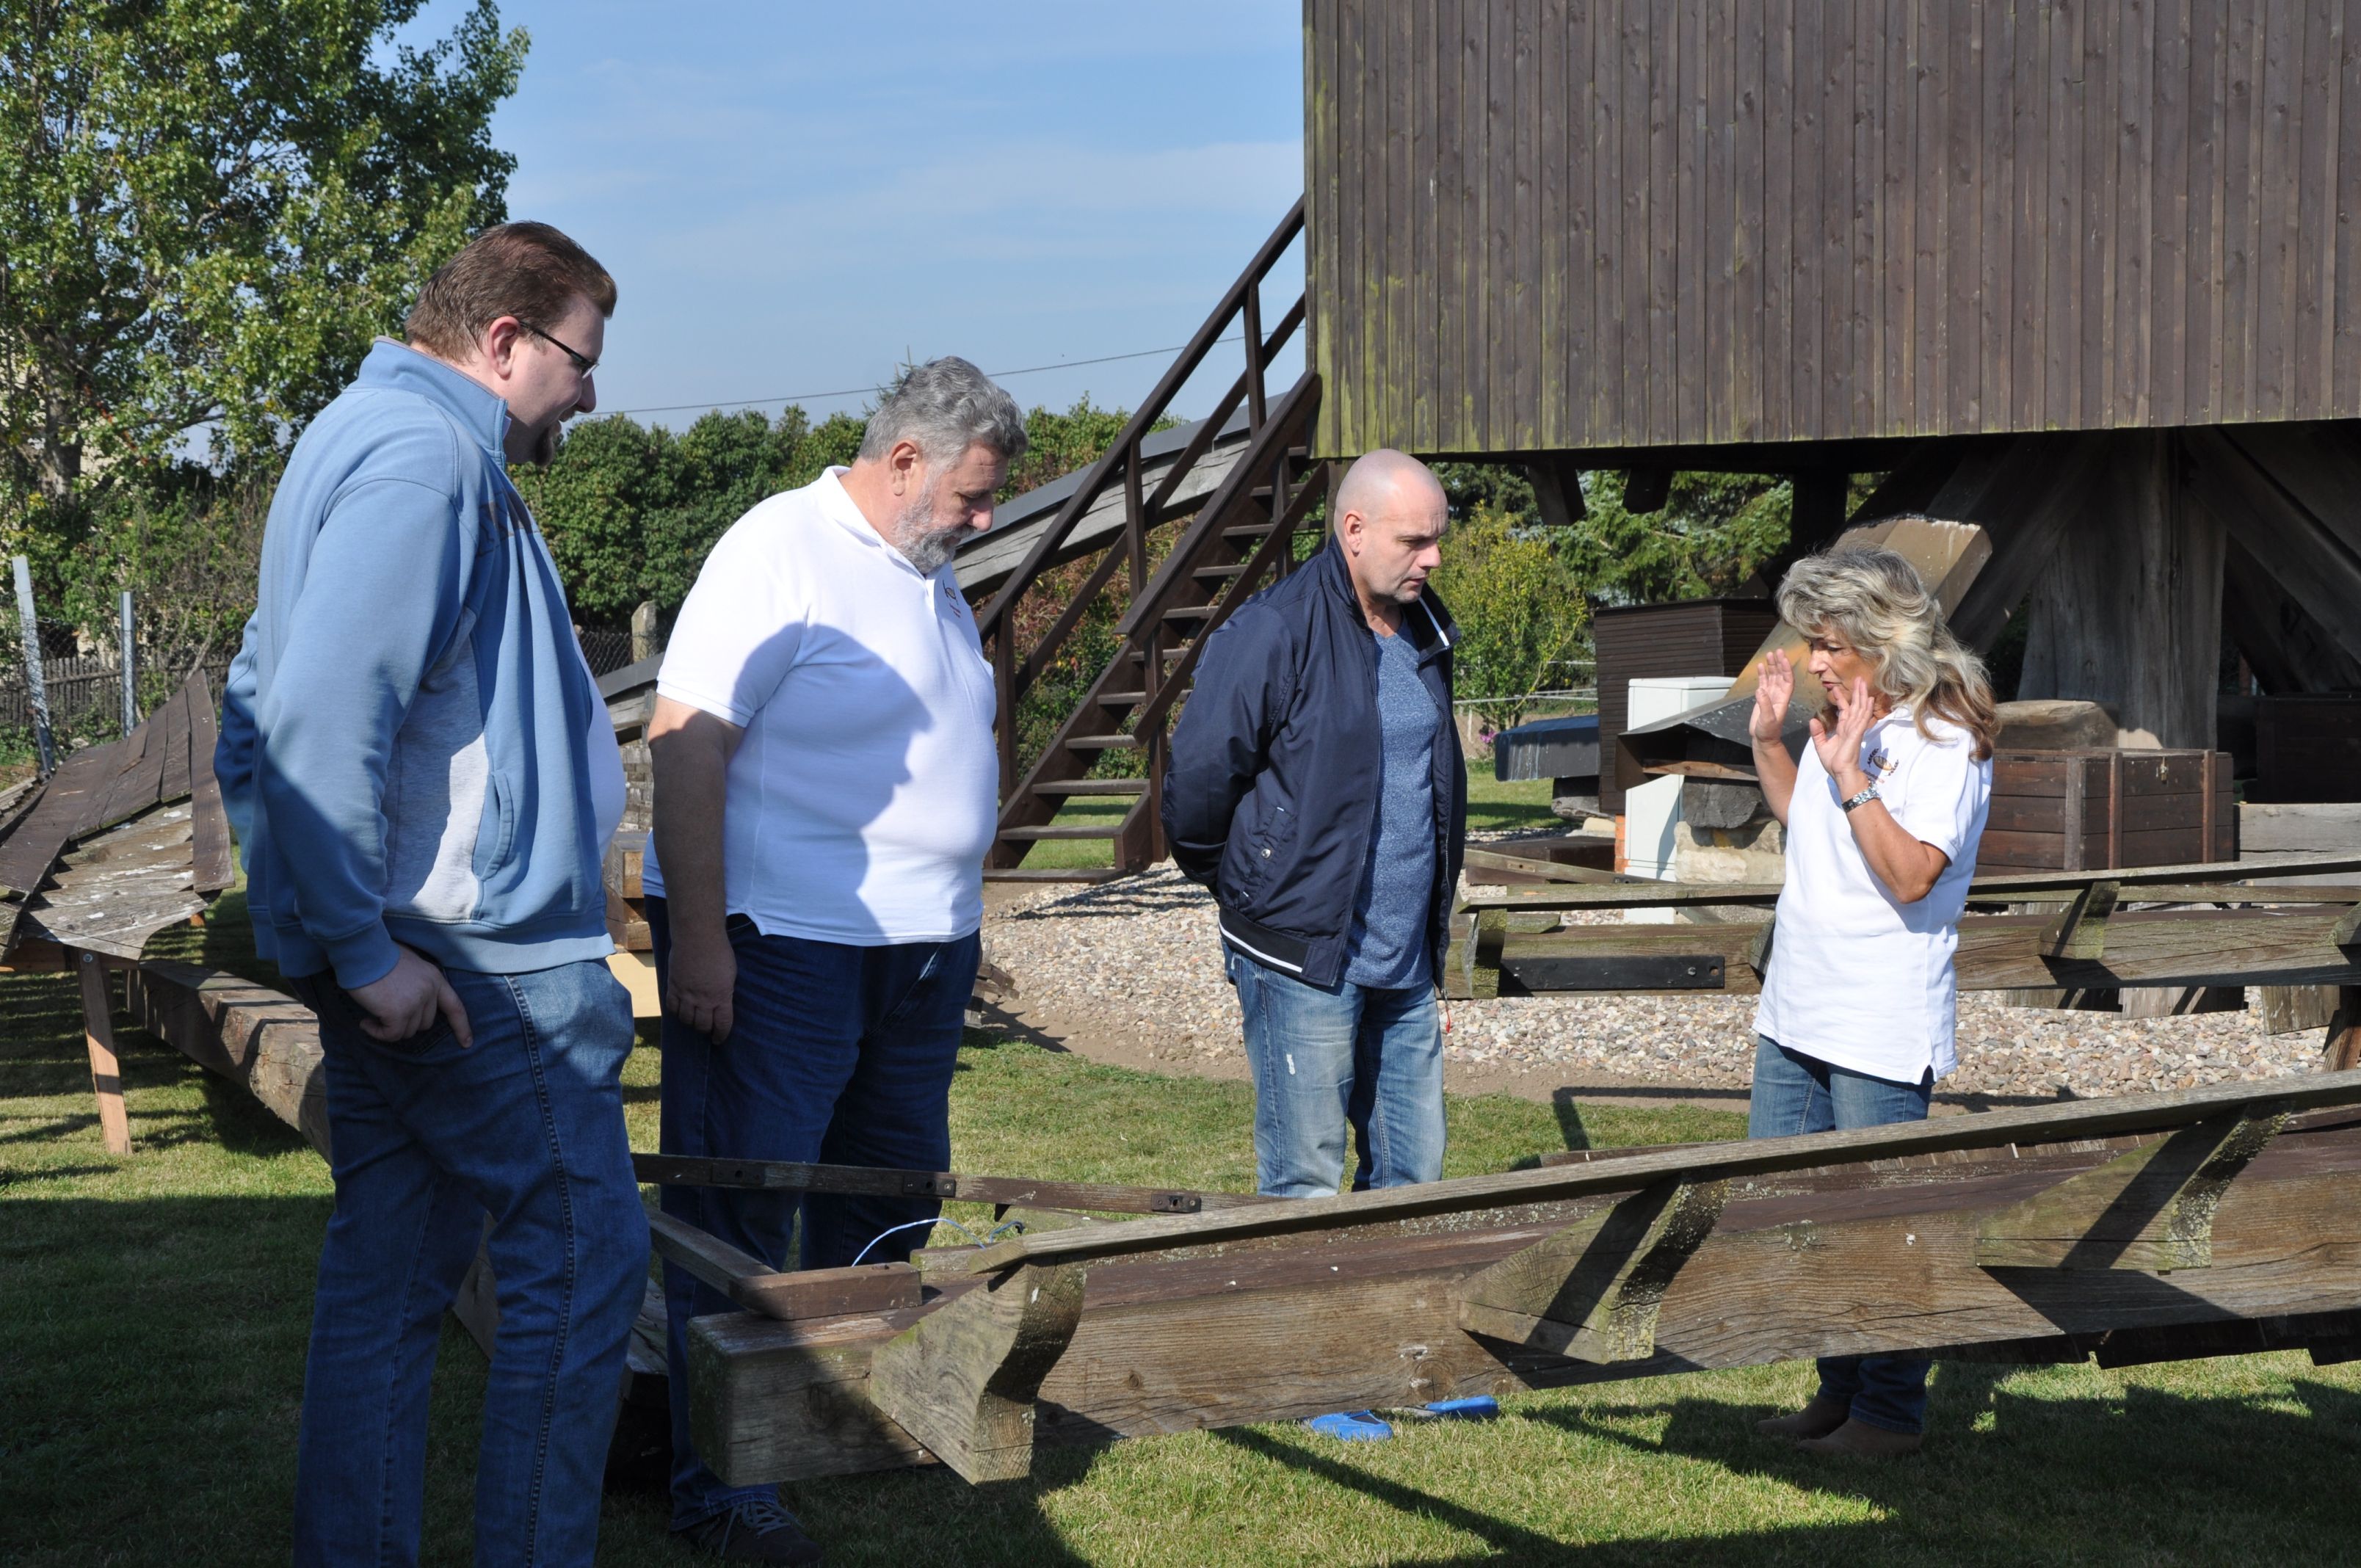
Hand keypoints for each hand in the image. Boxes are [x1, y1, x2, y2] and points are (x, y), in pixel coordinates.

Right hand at [348, 945, 472, 1046]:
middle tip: (386, 1012)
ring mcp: (415, 1002)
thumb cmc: (380, 956)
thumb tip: (412, 1004)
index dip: (461, 1027)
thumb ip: (418, 983)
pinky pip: (391, 1035)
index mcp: (435, 979)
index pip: (455, 1007)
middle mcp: (429, 991)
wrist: (363, 952)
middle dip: (406, 1022)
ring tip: (374, 1012)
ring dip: (389, 1027)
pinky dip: (377, 1033)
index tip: (467, 1043)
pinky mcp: (398, 1013)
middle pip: (425, 1024)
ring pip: (407, 1031)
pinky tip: (365, 1022)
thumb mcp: (410, 965)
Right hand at [665, 925, 736, 1043]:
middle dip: (706, 1030)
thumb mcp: (731, 974)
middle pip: (702, 1025)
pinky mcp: (672, 987)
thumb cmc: (719, 951)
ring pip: (686, 1019)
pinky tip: (680, 1010)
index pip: (722, 1024)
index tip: (718, 1039)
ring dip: (691, 1022)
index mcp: (722, 997)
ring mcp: (686, 995)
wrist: (697, 936)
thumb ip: (725, 991)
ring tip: (693, 1019)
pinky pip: (672, 1008)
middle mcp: (703, 1000)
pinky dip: (676, 1012)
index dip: (721, 1035)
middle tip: (707, 1028)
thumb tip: (721, 1001)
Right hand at [1750, 649, 1795, 745]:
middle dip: (1780, 663)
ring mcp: (1771, 695)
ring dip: (1772, 666)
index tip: (1783, 659)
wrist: (1764, 739)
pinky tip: (1761, 666)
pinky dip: (1763, 674)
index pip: (1788, 680)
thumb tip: (1760, 690)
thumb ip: (1764, 704)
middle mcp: (1779, 695)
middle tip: (1777, 651)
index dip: (1786, 669)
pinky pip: (1764, 682)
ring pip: (1773, 677)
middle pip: (1781, 675)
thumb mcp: (1767, 719)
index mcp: (1783, 699)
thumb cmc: (1768, 732)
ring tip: (1769, 654)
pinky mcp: (1764, 697)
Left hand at [1809, 675, 1877, 788]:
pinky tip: (1869, 699)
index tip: (1836, 689)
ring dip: (1862, 696)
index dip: (1840, 699)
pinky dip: (1866, 708)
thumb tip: (1813, 719)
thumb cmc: (1834, 763)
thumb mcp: (1821, 746)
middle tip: (1858, 678)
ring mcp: (1855, 730)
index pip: (1843, 711)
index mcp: (1843, 730)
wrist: (1841, 773)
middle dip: (1856, 693)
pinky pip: (1863, 719)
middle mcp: (1850, 727)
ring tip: (1864, 683)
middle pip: (1855, 706)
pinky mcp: (1857, 734)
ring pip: (1860, 709)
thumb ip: (1817, 733)